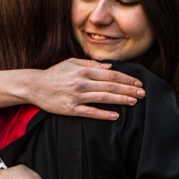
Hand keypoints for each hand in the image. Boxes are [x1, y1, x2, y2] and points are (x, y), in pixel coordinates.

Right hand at [28, 58, 144, 120]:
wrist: (35, 86)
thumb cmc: (55, 73)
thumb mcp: (72, 63)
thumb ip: (91, 65)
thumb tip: (110, 67)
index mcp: (83, 71)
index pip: (111, 74)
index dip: (127, 78)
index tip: (138, 82)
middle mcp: (81, 83)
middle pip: (110, 86)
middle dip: (128, 89)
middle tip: (143, 93)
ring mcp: (76, 96)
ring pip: (103, 98)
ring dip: (120, 100)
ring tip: (134, 102)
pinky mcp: (70, 109)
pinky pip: (90, 112)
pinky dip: (103, 114)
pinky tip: (115, 116)